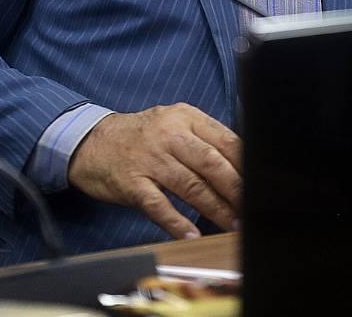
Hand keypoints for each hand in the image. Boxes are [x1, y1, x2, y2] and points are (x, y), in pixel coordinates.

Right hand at [66, 102, 241, 238]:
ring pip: (189, 185)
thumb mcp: (172, 123)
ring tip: (232, 225)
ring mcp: (149, 159)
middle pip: (210, 162)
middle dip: (235, 189)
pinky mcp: (131, 182)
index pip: (224, 139)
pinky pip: (158, 205)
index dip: (245, 164)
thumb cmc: (141, 136)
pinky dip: (176, 221)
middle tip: (250, 209)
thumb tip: (241, 164)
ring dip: (214, 208)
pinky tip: (192, 233)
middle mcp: (169, 135)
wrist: (90, 141)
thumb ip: (203, 138)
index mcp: (185, 117)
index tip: (261, 183)